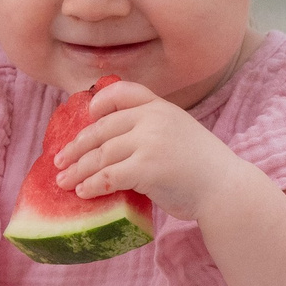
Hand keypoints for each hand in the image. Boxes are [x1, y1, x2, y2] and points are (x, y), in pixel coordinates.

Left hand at [53, 80, 250, 221]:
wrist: (226, 188)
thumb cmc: (203, 167)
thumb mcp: (180, 131)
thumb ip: (152, 128)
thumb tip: (112, 144)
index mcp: (160, 106)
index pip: (122, 92)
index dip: (99, 103)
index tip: (87, 117)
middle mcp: (153, 118)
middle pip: (101, 129)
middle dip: (77, 147)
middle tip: (59, 161)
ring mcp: (149, 142)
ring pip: (100, 154)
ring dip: (77, 170)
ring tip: (63, 182)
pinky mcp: (146, 168)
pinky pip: (109, 176)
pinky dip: (92, 185)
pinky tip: (83, 192)